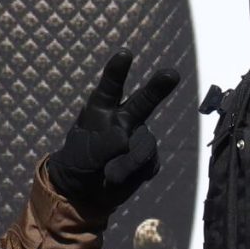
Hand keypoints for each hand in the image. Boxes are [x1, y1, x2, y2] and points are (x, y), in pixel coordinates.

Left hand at [50, 52, 179, 216]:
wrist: (85, 194)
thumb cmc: (79, 166)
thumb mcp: (83, 154)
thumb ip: (102, 145)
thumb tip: (125, 141)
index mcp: (100, 111)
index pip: (109, 88)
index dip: (117, 71)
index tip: (125, 54)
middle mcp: (123, 120)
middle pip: (143, 101)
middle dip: (157, 88)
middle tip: (171, 74)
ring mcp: (138, 139)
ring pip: (145, 144)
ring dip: (129, 162)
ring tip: (109, 176)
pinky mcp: (148, 159)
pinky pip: (150, 164)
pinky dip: (135, 174)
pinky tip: (120, 179)